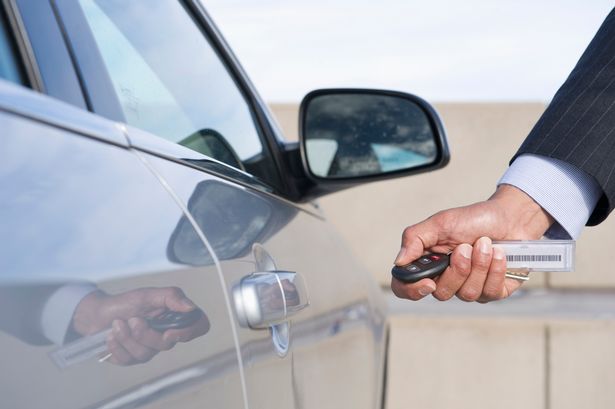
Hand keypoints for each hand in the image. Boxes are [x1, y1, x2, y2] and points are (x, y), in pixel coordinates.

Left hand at [72, 287, 209, 364]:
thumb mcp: (148, 294)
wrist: (99, 313)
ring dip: (126, 337)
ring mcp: (150, 349)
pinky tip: (111, 335)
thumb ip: (171, 297)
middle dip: (145, 333)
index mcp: (175, 317)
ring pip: (145, 354)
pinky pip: (128, 359)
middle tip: (133, 319)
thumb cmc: (126, 302)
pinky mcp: (133, 358)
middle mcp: (166, 335)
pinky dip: (116, 345)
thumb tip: (191, 307)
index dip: (189, 332)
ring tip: (117, 324)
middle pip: (167, 345)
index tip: (169, 330)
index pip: (199, 326)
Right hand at [391, 184, 553, 302]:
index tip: (428, 281)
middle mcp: (446, 280)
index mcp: (428, 264)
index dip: (412, 291)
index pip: (406, 288)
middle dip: (458, 268)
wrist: (509, 217)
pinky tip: (499, 254)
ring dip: (479, 265)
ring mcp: (469, 288)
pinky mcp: (493, 292)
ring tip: (485, 244)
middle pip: (441, 293)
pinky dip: (496, 270)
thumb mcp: (440, 223)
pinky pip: (490, 293)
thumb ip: (414, 239)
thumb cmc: (473, 220)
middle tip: (466, 247)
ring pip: (467, 293)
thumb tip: (399, 261)